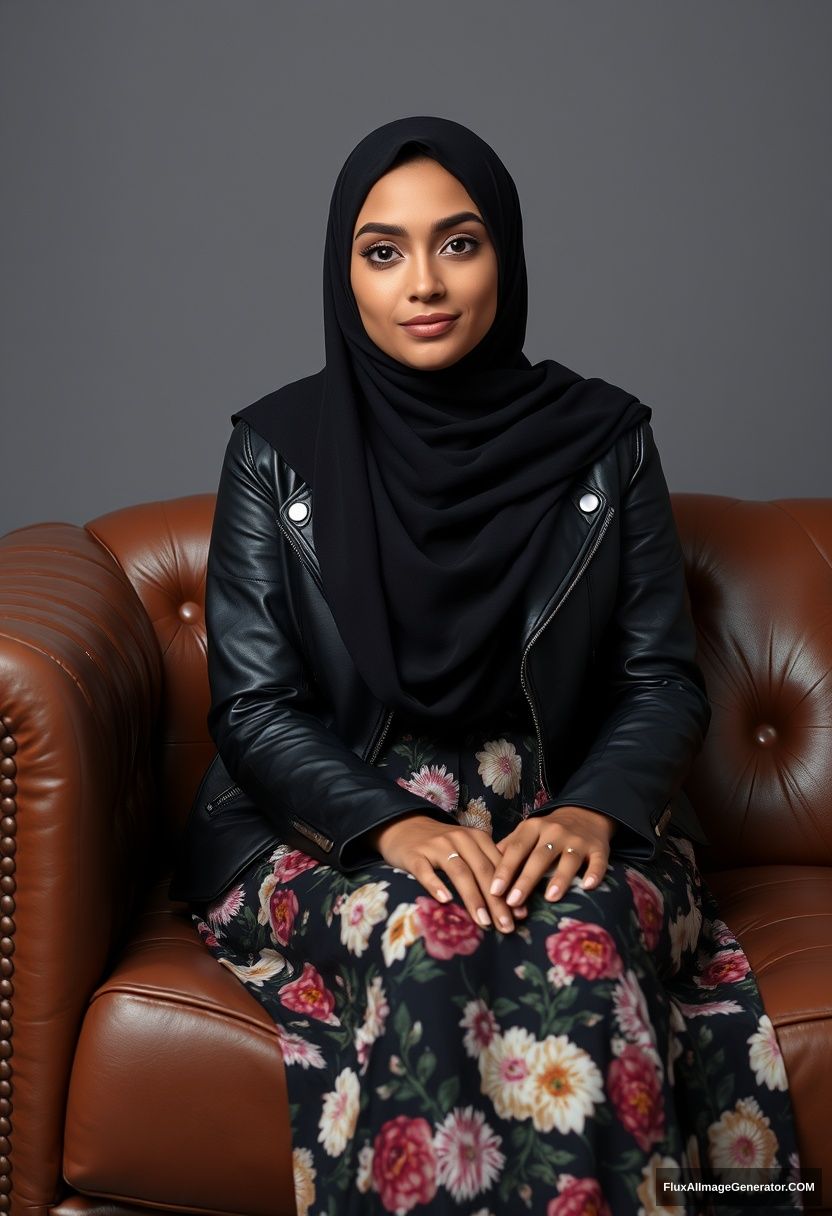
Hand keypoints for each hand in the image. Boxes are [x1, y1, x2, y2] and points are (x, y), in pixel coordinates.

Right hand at [366, 813, 523, 932]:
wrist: (404, 827)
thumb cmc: (443, 846)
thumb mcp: (469, 850)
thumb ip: (488, 869)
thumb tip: (515, 905)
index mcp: (478, 838)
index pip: (498, 867)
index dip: (511, 891)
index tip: (521, 915)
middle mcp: (460, 839)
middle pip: (483, 871)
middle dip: (496, 901)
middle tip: (506, 927)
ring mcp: (436, 846)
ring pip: (459, 872)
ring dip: (473, 898)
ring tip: (483, 921)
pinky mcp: (415, 855)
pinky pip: (426, 871)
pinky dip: (436, 885)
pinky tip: (445, 900)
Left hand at [490, 805, 616, 907]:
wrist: (585, 814)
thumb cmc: (548, 830)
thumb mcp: (527, 831)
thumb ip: (508, 847)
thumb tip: (483, 867)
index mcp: (533, 827)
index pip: (517, 848)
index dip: (505, 869)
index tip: (494, 891)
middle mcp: (555, 832)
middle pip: (539, 857)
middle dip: (525, 880)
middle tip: (513, 902)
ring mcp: (577, 840)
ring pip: (569, 859)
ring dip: (560, 878)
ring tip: (550, 898)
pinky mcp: (598, 848)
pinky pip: (598, 861)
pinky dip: (594, 873)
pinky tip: (587, 886)